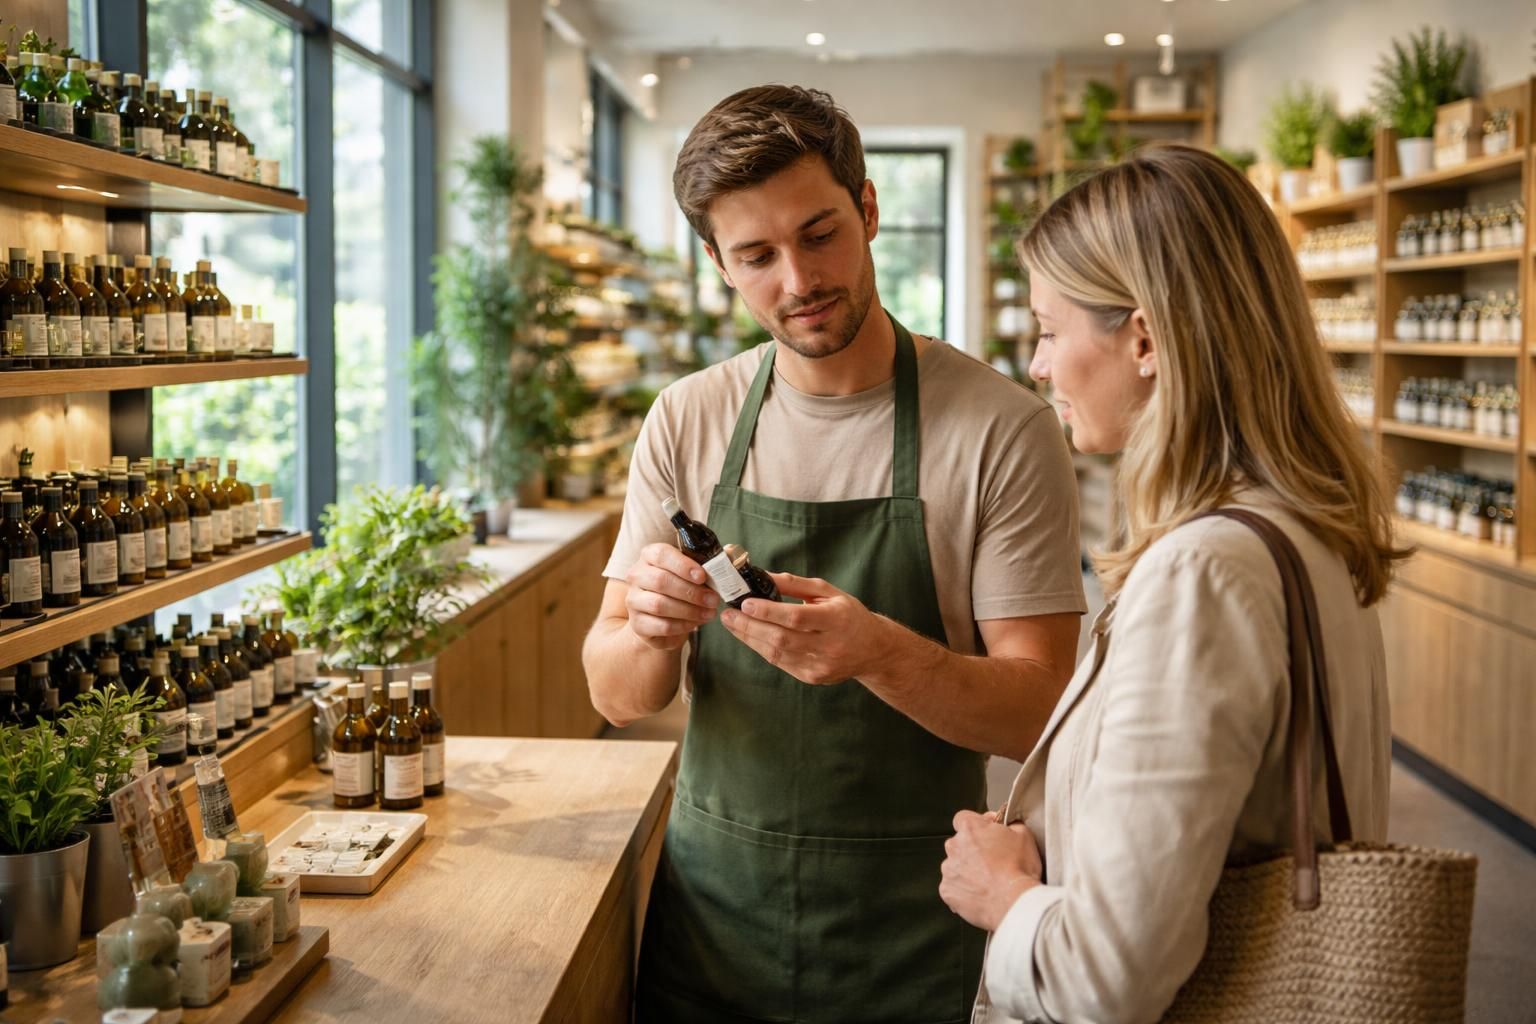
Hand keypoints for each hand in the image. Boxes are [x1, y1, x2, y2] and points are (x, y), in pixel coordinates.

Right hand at [623, 543, 719, 650]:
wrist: (661, 617)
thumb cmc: (680, 588)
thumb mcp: (691, 572)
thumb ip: (706, 565)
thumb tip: (726, 558)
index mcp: (649, 556)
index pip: (661, 554)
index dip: (683, 565)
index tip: (702, 576)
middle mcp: (637, 575)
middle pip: (661, 581)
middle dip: (691, 592)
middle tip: (713, 600)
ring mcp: (633, 600)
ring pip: (659, 605)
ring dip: (689, 610)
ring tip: (709, 613)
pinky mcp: (637, 624)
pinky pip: (661, 625)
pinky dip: (682, 625)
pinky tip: (695, 623)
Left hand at [719, 572, 883, 684]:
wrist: (873, 650)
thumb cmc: (848, 615)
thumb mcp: (829, 592)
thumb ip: (796, 584)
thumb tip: (763, 576)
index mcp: (836, 620)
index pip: (797, 617)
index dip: (768, 612)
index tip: (745, 603)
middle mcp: (830, 646)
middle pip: (782, 638)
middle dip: (750, 626)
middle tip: (728, 614)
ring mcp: (820, 666)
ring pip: (777, 654)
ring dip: (750, 638)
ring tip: (732, 623)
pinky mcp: (812, 678)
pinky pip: (781, 663)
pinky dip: (762, 648)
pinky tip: (750, 636)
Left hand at [939, 810, 1042, 931]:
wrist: (1013, 902)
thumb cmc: (1019, 869)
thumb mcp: (1024, 836)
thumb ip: (1012, 824)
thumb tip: (1009, 824)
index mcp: (970, 828)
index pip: (964, 818)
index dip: (978, 825)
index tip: (989, 833)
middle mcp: (954, 846)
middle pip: (959, 843)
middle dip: (972, 849)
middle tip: (992, 861)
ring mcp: (949, 870)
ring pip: (955, 866)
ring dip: (967, 871)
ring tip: (988, 881)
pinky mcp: (947, 891)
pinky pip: (953, 888)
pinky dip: (963, 891)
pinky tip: (980, 894)